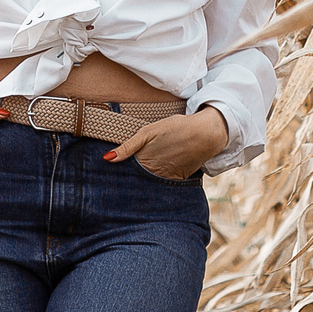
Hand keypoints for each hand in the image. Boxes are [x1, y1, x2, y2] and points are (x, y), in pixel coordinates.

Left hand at [104, 106, 228, 181]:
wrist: (206, 133)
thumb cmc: (175, 128)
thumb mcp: (148, 132)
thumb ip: (127, 147)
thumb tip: (107, 159)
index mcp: (144, 163)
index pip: (126, 174)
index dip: (119, 174)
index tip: (110, 176)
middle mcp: (155, 175)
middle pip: (138, 180)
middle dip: (130, 180)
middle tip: (122, 179)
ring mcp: (168, 179)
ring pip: (151, 182)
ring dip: (145, 181)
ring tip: (143, 173)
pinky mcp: (179, 179)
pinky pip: (165, 183)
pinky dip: (160, 180)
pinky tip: (157, 173)